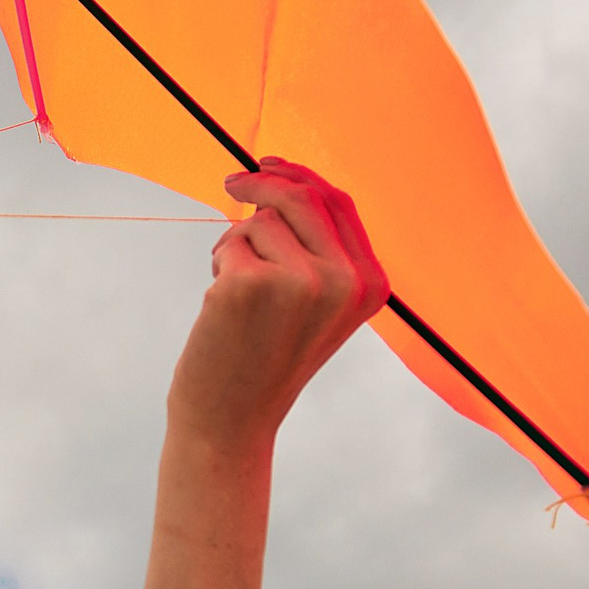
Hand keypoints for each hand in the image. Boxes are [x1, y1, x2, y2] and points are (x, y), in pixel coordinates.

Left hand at [143, 160, 387, 588]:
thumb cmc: (264, 361)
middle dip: (261, 182)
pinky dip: (219, 265)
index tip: (268, 164)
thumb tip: (286, 181)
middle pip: (301, 196)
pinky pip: (230, 243)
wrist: (230, 423)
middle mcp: (343, 281)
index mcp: (370, 285)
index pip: (339, 201)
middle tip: (230, 182)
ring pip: (260, 221)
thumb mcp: (313, 307)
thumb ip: (319, 253)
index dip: (301, 175)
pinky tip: (221, 311)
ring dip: (238, 246)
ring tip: (238, 298)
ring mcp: (299, 282)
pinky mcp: (251, 284)